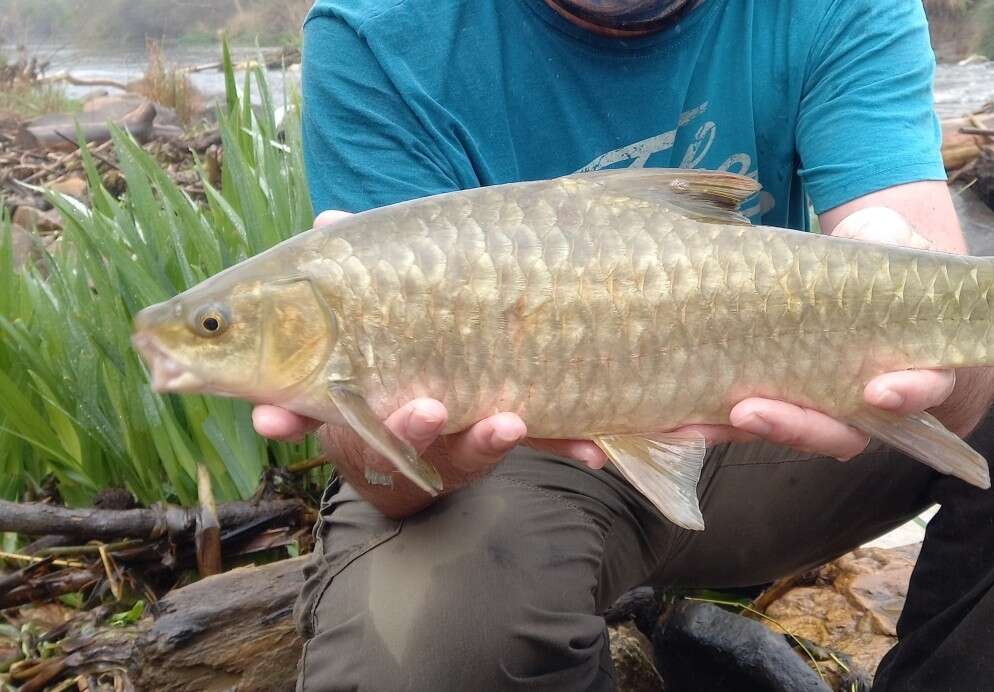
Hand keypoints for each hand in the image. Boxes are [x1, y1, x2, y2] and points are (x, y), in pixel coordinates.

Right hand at [253, 212, 614, 515]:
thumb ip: (355, 266)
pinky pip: (541, 445)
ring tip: (508, 421)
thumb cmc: (401, 338)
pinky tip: (592, 450)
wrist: (461, 407)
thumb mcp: (375, 301)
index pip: (313, 407)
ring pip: (468, 450)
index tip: (271, 419)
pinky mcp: (514, 438)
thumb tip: (331, 221)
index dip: (289, 415)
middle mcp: (405, 428)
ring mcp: (460, 440)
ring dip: (486, 440)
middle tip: (423, 409)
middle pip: (394, 438)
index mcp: (359, 396)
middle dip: (408, 429)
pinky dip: (566, 444)